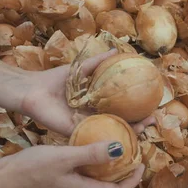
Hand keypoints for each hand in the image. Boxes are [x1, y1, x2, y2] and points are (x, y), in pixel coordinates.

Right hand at [0, 141, 144, 187]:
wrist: (4, 178)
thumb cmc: (33, 168)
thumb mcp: (65, 156)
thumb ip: (92, 153)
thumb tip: (120, 149)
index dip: (132, 179)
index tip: (141, 162)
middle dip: (122, 172)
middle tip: (130, 151)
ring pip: (95, 182)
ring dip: (107, 168)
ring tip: (113, 148)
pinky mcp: (59, 185)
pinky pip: (83, 178)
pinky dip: (92, 166)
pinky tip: (88, 150)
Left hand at [20, 50, 154, 135]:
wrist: (33, 90)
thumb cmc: (55, 80)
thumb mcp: (82, 69)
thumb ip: (99, 61)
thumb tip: (118, 50)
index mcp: (96, 104)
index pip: (122, 109)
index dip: (138, 109)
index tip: (153, 106)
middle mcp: (94, 117)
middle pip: (121, 123)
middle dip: (139, 124)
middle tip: (153, 119)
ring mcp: (86, 126)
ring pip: (112, 132)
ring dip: (129, 133)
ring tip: (145, 127)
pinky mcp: (76, 133)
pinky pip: (95, 136)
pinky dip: (109, 138)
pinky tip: (124, 136)